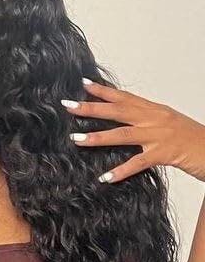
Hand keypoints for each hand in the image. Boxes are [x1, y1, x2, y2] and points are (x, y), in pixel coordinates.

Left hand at [61, 78, 204, 183]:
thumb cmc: (192, 139)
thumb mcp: (167, 123)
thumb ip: (146, 120)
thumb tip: (123, 119)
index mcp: (155, 110)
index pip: (124, 97)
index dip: (103, 91)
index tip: (82, 84)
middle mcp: (155, 119)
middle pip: (118, 111)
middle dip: (91, 108)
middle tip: (68, 106)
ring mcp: (160, 136)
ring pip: (123, 135)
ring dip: (97, 137)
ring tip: (75, 138)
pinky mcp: (165, 155)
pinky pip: (138, 163)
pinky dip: (120, 171)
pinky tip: (105, 177)